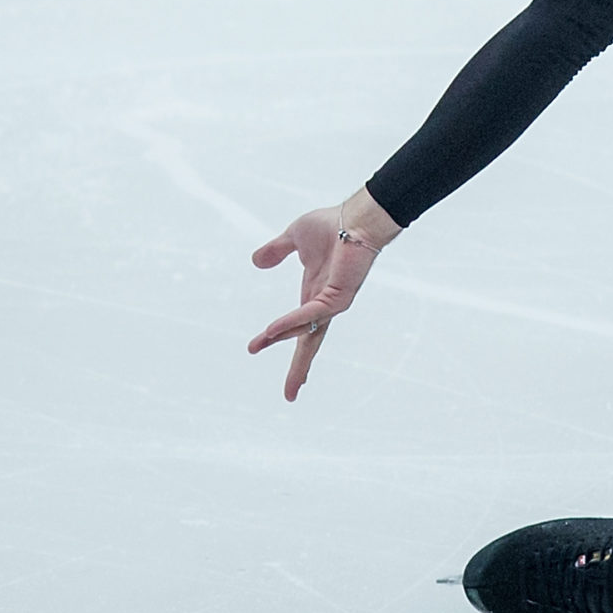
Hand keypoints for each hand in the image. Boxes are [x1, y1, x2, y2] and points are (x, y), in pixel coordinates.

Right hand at [247, 187, 399, 401]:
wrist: (356, 216)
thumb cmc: (332, 225)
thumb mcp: (293, 238)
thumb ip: (276, 251)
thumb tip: (256, 261)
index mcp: (315, 294)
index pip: (299, 327)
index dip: (280, 339)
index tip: (258, 348)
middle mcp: (325, 303)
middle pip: (309, 343)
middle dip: (299, 369)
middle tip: (290, 396)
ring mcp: (333, 302)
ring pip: (307, 331)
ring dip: (282, 338)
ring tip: (257, 345)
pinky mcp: (338, 295)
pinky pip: (311, 313)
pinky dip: (292, 322)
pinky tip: (273, 329)